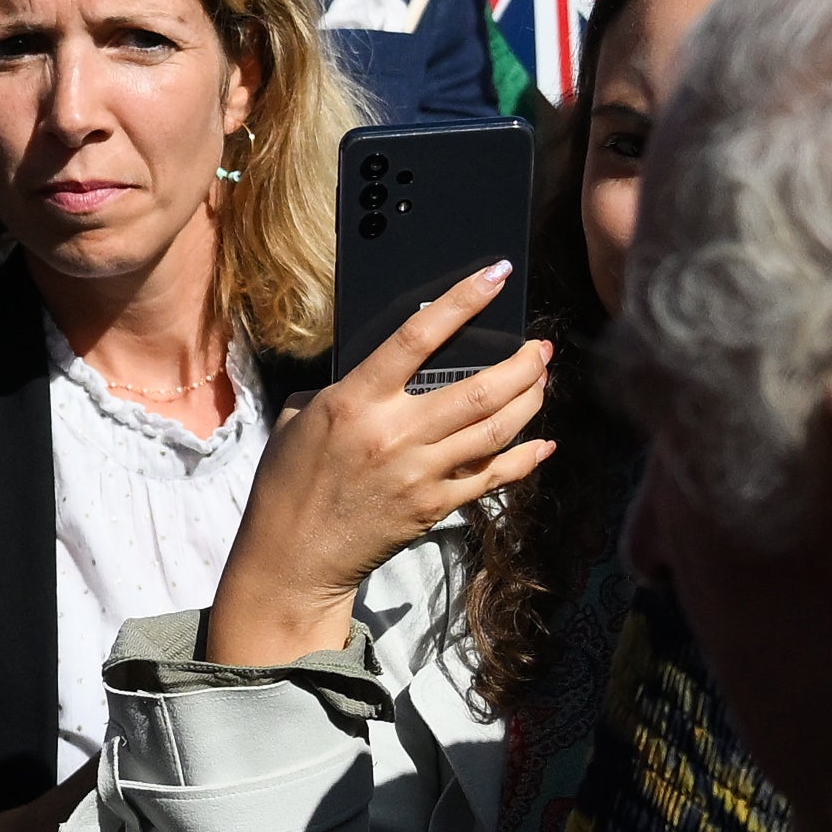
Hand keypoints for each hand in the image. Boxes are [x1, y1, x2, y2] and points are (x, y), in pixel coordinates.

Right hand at [205, 270, 551, 661]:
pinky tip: (543, 443)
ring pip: (495, 430)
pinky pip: (493, 477)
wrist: (294, 555)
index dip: (463, 301)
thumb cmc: (288, 483)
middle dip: (522, 363)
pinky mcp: (434, 506)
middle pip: (479, 390)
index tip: (496, 275)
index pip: (417, 337)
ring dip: (529, 400)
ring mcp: (419, 474)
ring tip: (542, 379)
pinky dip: (524, 458)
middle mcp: (394, 435)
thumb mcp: (299, 417)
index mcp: (354, 402)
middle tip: (540, 347)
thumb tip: (382, 368)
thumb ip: (342, 387)